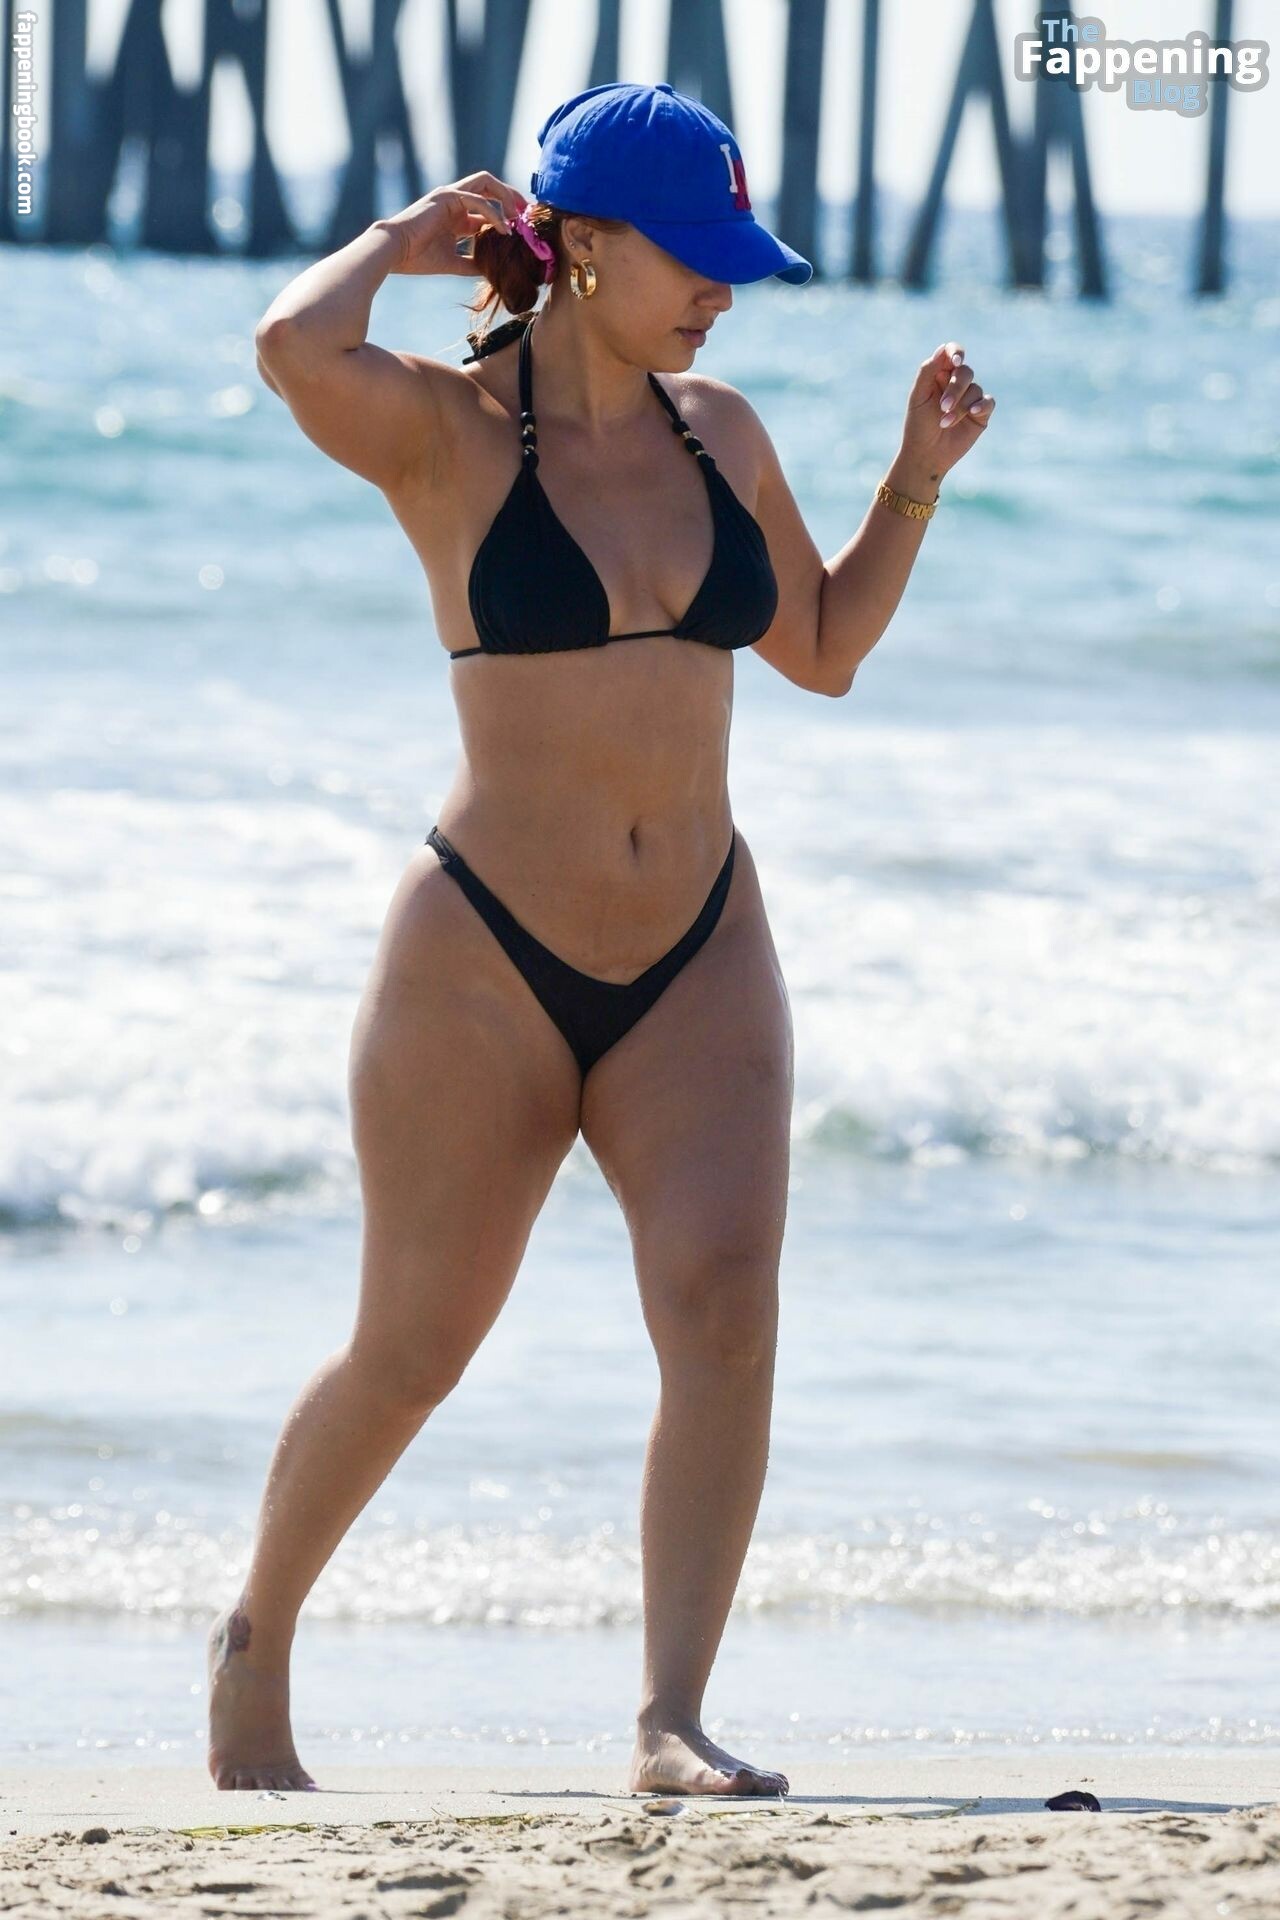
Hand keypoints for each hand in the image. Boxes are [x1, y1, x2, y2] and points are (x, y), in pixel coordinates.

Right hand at [373, 172, 527, 275]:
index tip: (524, 228)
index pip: (488, 206)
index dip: (507, 215)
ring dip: (506, 197)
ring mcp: (451, 195)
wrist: (394, 252)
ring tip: (519, 218)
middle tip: (529, 213)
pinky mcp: (447, 197)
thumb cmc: (417, 258)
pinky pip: (478, 200)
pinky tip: (503, 230)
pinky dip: (493, 214)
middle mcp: (455, 200)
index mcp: (457, 214)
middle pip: (490, 185)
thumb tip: (490, 272)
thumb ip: (471, 263)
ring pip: (486, 183)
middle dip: (512, 196)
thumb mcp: (452, 263)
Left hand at [900, 341, 995, 481]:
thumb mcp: (918, 397)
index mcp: (940, 375)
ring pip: (975, 389)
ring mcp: (970, 398)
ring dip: (961, 406)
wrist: (925, 454)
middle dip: (955, 388)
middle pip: (966, 372)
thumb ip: (928, 371)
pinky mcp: (981, 413)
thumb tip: (943, 348)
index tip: (956, 361)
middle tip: (942, 407)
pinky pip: (988, 401)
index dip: (956, 352)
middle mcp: (957, 383)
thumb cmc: (918, 425)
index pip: (952, 353)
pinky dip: (981, 404)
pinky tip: (972, 412)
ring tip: (944, 422)